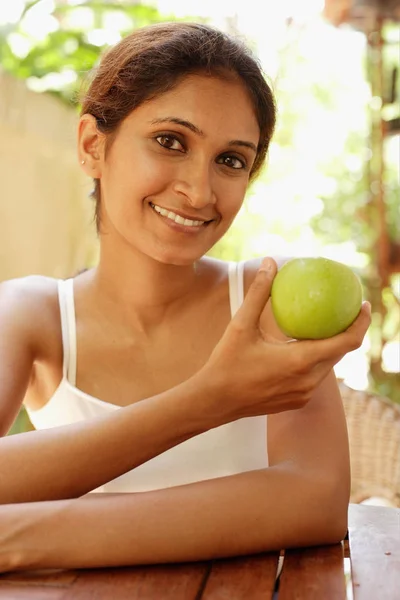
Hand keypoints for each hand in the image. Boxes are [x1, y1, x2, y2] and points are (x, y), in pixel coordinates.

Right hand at [203, 257, 370, 420]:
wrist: (214, 402)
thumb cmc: (226, 363)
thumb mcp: (241, 324)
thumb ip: (259, 293)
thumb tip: (271, 262)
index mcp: (300, 361)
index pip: (346, 342)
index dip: (361, 323)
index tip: (364, 305)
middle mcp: (308, 381)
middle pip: (340, 353)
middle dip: (348, 331)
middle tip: (346, 310)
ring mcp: (304, 394)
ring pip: (328, 366)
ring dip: (330, 346)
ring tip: (327, 325)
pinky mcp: (296, 401)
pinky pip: (314, 377)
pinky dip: (315, 360)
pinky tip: (304, 347)